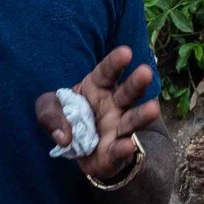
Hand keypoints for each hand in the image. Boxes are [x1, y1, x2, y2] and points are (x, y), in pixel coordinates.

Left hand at [38, 46, 161, 182]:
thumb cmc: (68, 119)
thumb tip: (62, 135)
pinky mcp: (116, 152)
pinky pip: (120, 149)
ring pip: (132, 119)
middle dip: (136, 83)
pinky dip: (124, 149)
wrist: (78, 151)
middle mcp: (113, 105)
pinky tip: (128, 145)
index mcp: (97, 87)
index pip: (107, 72)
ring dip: (142, 114)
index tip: (125, 52)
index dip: (115, 62)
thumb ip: (49, 113)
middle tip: (145, 72)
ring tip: (153, 109)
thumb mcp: (50, 110)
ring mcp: (118, 128)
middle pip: (127, 92)